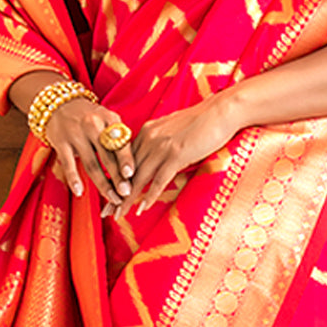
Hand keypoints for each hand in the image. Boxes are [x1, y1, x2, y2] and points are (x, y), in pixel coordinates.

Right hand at [44, 98, 134, 213]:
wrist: (59, 104)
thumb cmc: (90, 116)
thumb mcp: (107, 119)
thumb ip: (119, 138)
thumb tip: (134, 167)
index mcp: (108, 119)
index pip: (120, 142)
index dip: (126, 159)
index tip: (131, 174)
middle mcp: (92, 125)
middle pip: (107, 156)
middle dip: (117, 177)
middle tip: (126, 194)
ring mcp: (76, 135)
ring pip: (91, 164)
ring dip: (102, 184)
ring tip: (112, 198)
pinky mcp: (61, 143)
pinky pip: (69, 164)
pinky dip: (74, 179)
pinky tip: (80, 192)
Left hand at [120, 94, 237, 216]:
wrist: (220, 111)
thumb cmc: (201, 121)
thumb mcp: (173, 129)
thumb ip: (161, 142)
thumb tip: (155, 157)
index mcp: (147, 131)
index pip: (125, 160)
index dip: (115, 179)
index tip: (108, 194)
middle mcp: (149, 138)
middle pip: (127, 171)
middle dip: (115, 193)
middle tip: (106, 211)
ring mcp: (162, 147)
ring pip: (138, 178)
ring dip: (127, 199)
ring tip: (118, 215)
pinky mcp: (176, 154)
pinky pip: (159, 180)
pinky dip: (149, 196)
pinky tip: (141, 209)